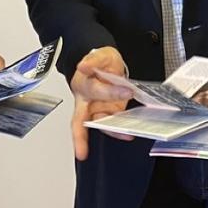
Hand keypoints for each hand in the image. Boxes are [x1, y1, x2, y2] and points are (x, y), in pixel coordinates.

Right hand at [69, 46, 132, 160]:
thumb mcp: (99, 55)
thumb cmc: (101, 62)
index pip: (96, 90)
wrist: (107, 65)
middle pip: (79, 122)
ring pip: (100, 125)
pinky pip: (113, 125)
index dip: (110, 92)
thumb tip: (83, 66)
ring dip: (111, 132)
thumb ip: (93, 60)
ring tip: (125, 135)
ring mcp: (98, 110)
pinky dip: (119, 131)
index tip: (127, 90)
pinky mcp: (110, 113)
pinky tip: (128, 133)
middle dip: (79, 138)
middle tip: (81, 152)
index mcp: (83, 86)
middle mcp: (88, 102)